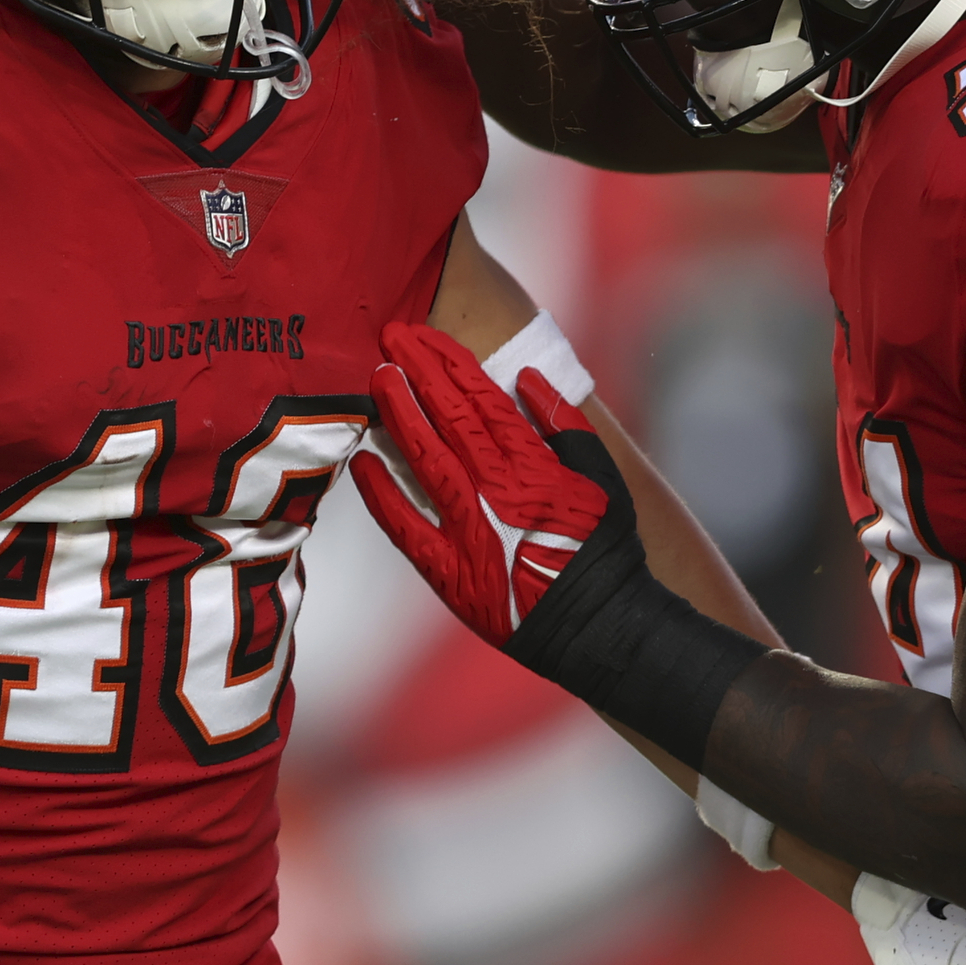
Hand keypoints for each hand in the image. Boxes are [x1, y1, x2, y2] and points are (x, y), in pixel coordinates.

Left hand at [350, 321, 768, 769]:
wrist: (598, 628)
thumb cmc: (604, 550)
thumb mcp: (602, 478)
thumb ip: (565, 425)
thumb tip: (527, 377)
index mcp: (536, 468)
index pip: (484, 401)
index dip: (450, 363)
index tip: (424, 336)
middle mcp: (498, 494)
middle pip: (449, 419)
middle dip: (417, 373)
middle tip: (390, 336)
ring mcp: (470, 533)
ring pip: (425, 459)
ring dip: (399, 415)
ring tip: (377, 377)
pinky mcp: (449, 573)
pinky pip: (405, 527)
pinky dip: (381, 494)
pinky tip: (361, 460)